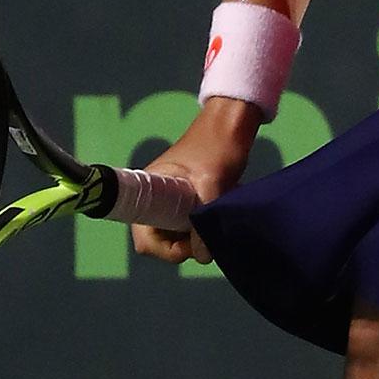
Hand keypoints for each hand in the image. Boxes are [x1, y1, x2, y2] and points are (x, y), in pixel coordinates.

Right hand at [129, 97, 262, 264]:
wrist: (234, 122)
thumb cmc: (218, 146)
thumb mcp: (212, 184)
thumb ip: (205, 221)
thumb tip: (204, 255)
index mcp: (149, 188)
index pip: (144, 236)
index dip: (163, 249)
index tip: (188, 247)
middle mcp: (156, 196)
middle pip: (161, 239)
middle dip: (184, 245)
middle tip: (207, 239)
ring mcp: (173, 198)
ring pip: (178, 233)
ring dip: (197, 236)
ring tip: (217, 225)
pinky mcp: (190, 198)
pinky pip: (191, 223)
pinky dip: (205, 226)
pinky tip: (220, 217)